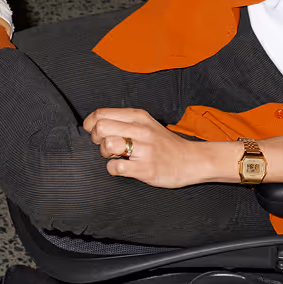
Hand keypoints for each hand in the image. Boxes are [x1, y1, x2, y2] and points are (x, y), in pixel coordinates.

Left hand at [83, 108, 200, 187]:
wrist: (191, 160)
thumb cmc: (164, 144)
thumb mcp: (147, 123)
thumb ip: (124, 121)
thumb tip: (96, 123)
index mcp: (139, 116)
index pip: (102, 113)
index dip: (91, 124)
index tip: (95, 131)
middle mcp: (141, 130)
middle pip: (101, 127)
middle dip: (96, 139)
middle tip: (106, 145)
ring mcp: (144, 149)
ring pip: (107, 145)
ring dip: (105, 154)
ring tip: (116, 156)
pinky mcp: (145, 169)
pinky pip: (115, 168)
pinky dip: (114, 169)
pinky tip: (123, 168)